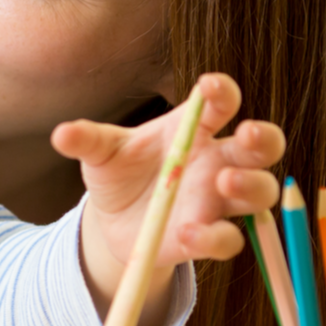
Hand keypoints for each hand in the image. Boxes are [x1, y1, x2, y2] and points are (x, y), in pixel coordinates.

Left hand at [54, 73, 283, 317]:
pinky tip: (189, 233)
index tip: (210, 86)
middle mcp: (218, 161)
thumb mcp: (100, 154)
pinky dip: (214, 237)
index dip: (222, 92)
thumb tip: (61, 134)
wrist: (113, 221)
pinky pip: (228, 239)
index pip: (222, 103)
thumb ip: (87, 141)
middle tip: (247, 134)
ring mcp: (219, 200)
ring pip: (259, 192)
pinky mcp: (210, 237)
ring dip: (251, 186)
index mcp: (195, 129)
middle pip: (262, 147)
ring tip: (225, 182)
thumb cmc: (118, 173)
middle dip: (264, 138)